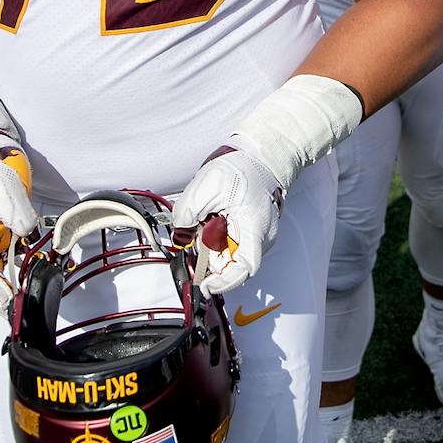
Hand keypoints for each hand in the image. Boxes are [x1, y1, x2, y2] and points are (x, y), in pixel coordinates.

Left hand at [173, 148, 283, 294]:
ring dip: (212, 244)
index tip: (205, 286)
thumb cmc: (244, 168)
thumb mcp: (206, 186)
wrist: (260, 157)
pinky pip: (230, 244)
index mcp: (254, 229)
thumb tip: (181, 233)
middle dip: (210, 255)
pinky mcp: (250, 232)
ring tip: (209, 217)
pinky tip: (213, 218)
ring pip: (229, 254)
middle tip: (198, 233)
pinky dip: (217, 237)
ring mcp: (256, 236)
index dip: (224, 282)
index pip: (243, 269)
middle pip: (232, 264)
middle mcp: (260, 238)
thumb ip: (187, 212)